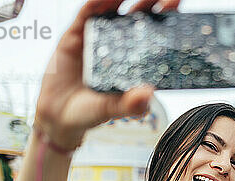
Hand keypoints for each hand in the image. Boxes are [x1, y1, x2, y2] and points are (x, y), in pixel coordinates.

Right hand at [34, 0, 179, 149]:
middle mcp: (118, 45)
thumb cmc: (90, 113)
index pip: (154, 36)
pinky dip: (95, 3)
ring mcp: (98, 37)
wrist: (58, 116)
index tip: (176, 7)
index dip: (166, 20)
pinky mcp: (76, 35)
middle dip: (150, 2)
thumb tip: (148, 94)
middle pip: (138, 16)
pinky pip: (87, 14)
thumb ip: (129, 105)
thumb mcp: (112, 110)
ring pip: (113, 9)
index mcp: (133, 61)